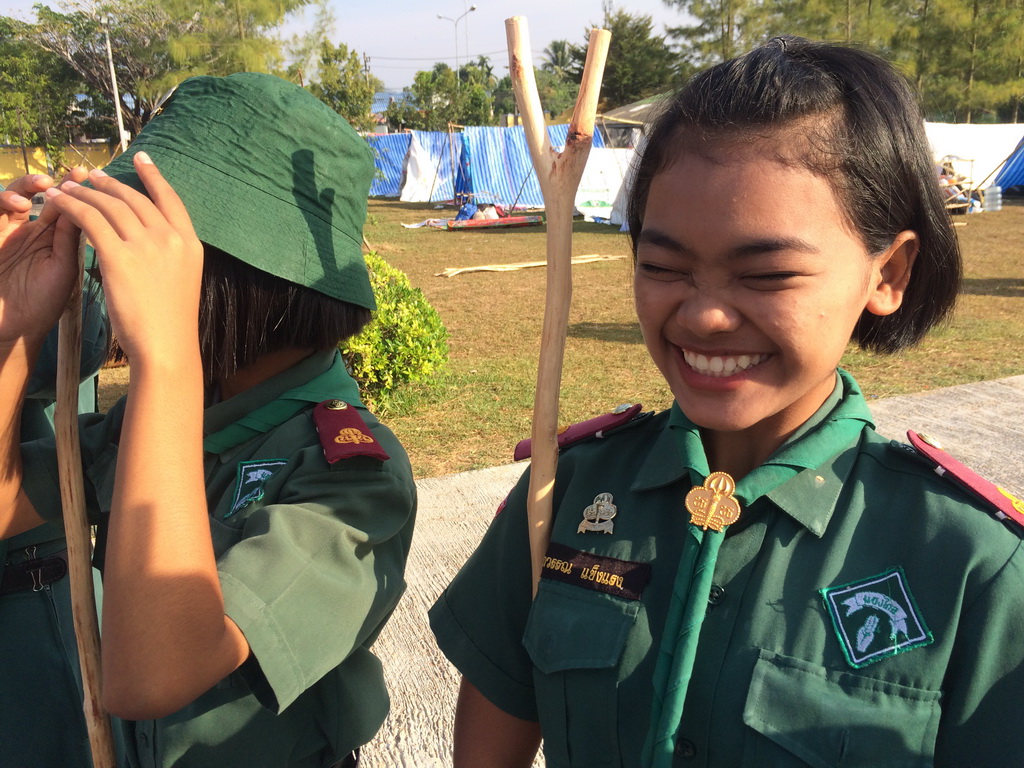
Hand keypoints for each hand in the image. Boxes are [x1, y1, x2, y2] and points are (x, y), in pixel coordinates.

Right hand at [0, 168, 87, 345]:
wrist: (12, 328)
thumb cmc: (42, 302)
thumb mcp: (62, 267)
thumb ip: (71, 237)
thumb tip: (91, 205)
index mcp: (52, 237)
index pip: (66, 205)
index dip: (77, 189)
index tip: (90, 175)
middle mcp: (28, 230)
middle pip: (37, 194)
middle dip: (51, 181)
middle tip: (69, 175)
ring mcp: (5, 232)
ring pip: (10, 196)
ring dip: (25, 185)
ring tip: (43, 186)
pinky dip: (4, 202)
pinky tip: (21, 205)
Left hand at [43, 154, 202, 365]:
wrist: (166, 346)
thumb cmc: (171, 323)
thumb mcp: (183, 281)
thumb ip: (171, 256)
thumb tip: (152, 243)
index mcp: (190, 244)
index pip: (171, 199)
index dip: (154, 176)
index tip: (142, 158)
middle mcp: (170, 238)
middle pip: (136, 199)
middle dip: (111, 184)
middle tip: (92, 176)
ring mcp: (146, 245)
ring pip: (110, 205)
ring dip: (86, 192)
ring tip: (71, 186)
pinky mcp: (119, 256)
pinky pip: (90, 220)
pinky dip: (72, 207)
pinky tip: (60, 201)